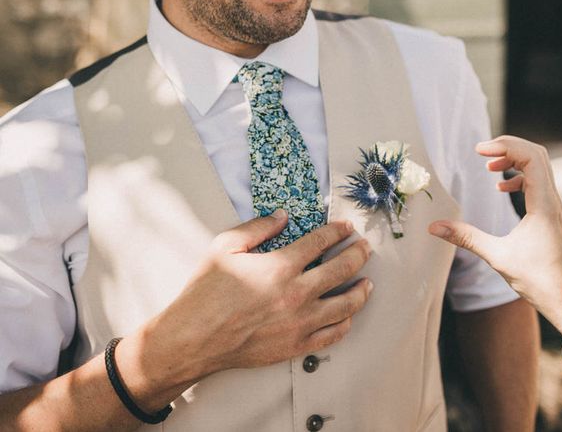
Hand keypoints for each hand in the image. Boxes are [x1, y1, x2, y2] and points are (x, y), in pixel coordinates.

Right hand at [127, 210, 371, 404]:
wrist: (192, 339)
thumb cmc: (205, 292)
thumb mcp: (225, 246)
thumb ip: (257, 227)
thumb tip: (282, 216)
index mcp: (281, 266)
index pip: (321, 241)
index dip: (338, 230)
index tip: (347, 227)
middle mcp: (296, 294)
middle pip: (342, 269)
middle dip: (359, 254)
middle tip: (365, 248)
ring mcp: (299, 323)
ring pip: (345, 305)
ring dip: (361, 290)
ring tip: (367, 282)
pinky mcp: (295, 346)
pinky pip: (331, 335)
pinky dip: (345, 323)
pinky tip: (347, 315)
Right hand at [429, 136, 561, 341]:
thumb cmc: (538, 279)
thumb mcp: (497, 257)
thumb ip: (466, 238)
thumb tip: (434, 227)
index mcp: (543, 204)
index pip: (531, 157)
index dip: (506, 146)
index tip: (480, 151)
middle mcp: (551, 199)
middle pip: (537, 154)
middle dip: (508, 147)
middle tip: (482, 152)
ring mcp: (552, 205)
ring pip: (538, 166)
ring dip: (514, 159)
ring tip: (489, 167)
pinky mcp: (549, 212)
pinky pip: (537, 181)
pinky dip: (518, 175)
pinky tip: (501, 187)